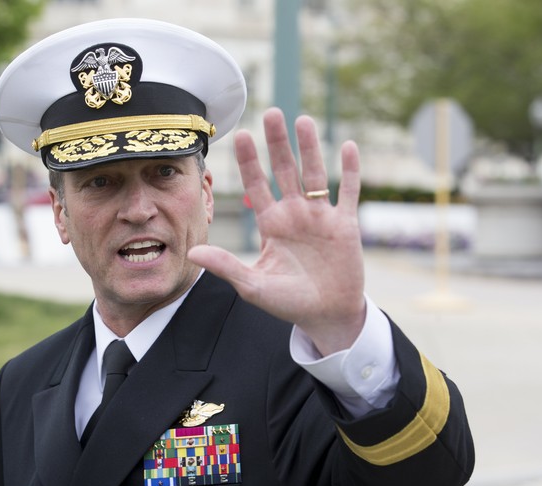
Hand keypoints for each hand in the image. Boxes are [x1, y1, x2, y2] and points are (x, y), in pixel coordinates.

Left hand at [188, 107, 365, 354]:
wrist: (326, 316)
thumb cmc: (288, 302)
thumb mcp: (253, 286)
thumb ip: (226, 266)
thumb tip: (192, 253)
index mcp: (271, 224)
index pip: (257, 185)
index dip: (249, 161)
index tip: (239, 135)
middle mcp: (294, 214)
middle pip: (284, 170)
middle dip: (277, 143)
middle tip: (271, 113)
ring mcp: (320, 217)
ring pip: (315, 174)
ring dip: (310, 148)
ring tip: (303, 120)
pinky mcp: (346, 224)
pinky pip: (348, 192)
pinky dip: (349, 171)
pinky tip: (347, 146)